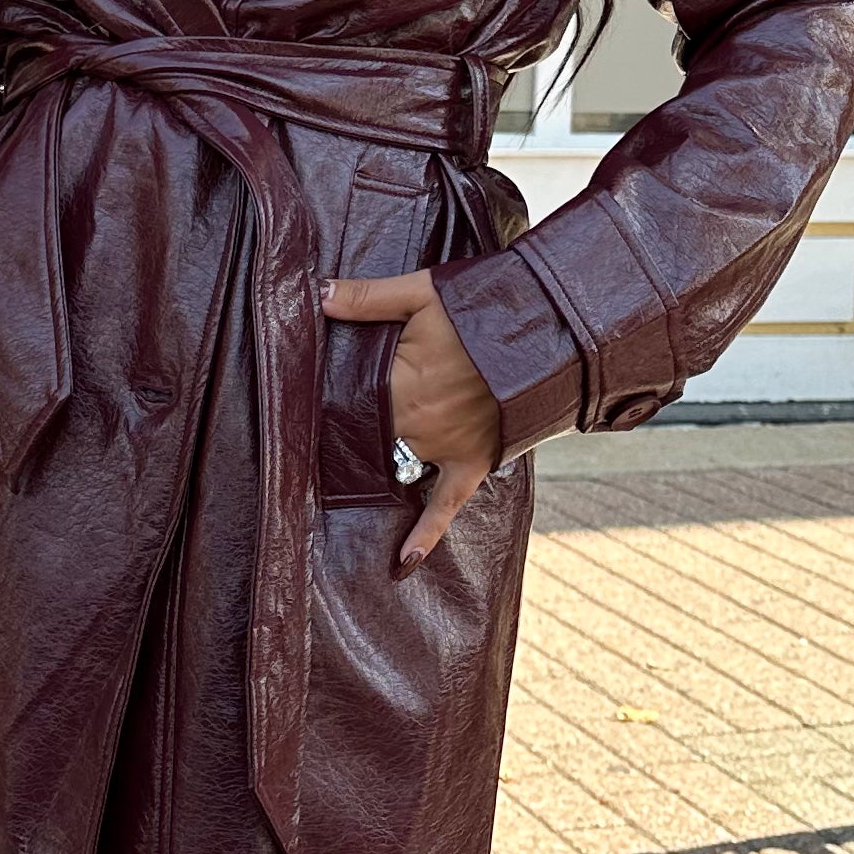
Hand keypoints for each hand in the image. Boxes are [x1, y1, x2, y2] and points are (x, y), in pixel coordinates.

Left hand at [320, 268, 500, 569]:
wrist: (547, 331)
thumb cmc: (483, 306)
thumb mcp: (421, 292)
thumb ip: (368, 297)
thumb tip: (316, 294)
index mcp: (397, 385)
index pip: (350, 404)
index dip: (331, 405)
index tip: (307, 409)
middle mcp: (415, 424)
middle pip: (370, 437)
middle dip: (354, 435)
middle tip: (324, 444)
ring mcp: (444, 447)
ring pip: (398, 465)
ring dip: (381, 468)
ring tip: (346, 486)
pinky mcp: (474, 463)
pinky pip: (445, 505)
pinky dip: (426, 534)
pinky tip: (404, 562)